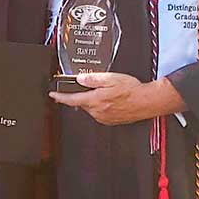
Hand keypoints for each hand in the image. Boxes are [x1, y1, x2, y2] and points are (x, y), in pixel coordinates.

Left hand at [49, 72, 186, 125]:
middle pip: (82, 103)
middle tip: (94, 85)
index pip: (72, 100)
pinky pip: (99, 112)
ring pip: (91, 107)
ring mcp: (103, 118)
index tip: (53, 95)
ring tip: (108, 91)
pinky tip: (112, 99)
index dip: (60, 97)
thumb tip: (80, 78)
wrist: (146, 101)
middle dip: (83, 94)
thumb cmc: (131, 89)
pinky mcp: (110, 121)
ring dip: (94, 99)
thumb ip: (93, 78)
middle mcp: (97, 112)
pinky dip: (101, 105)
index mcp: (95, 100)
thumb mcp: (110, 78)